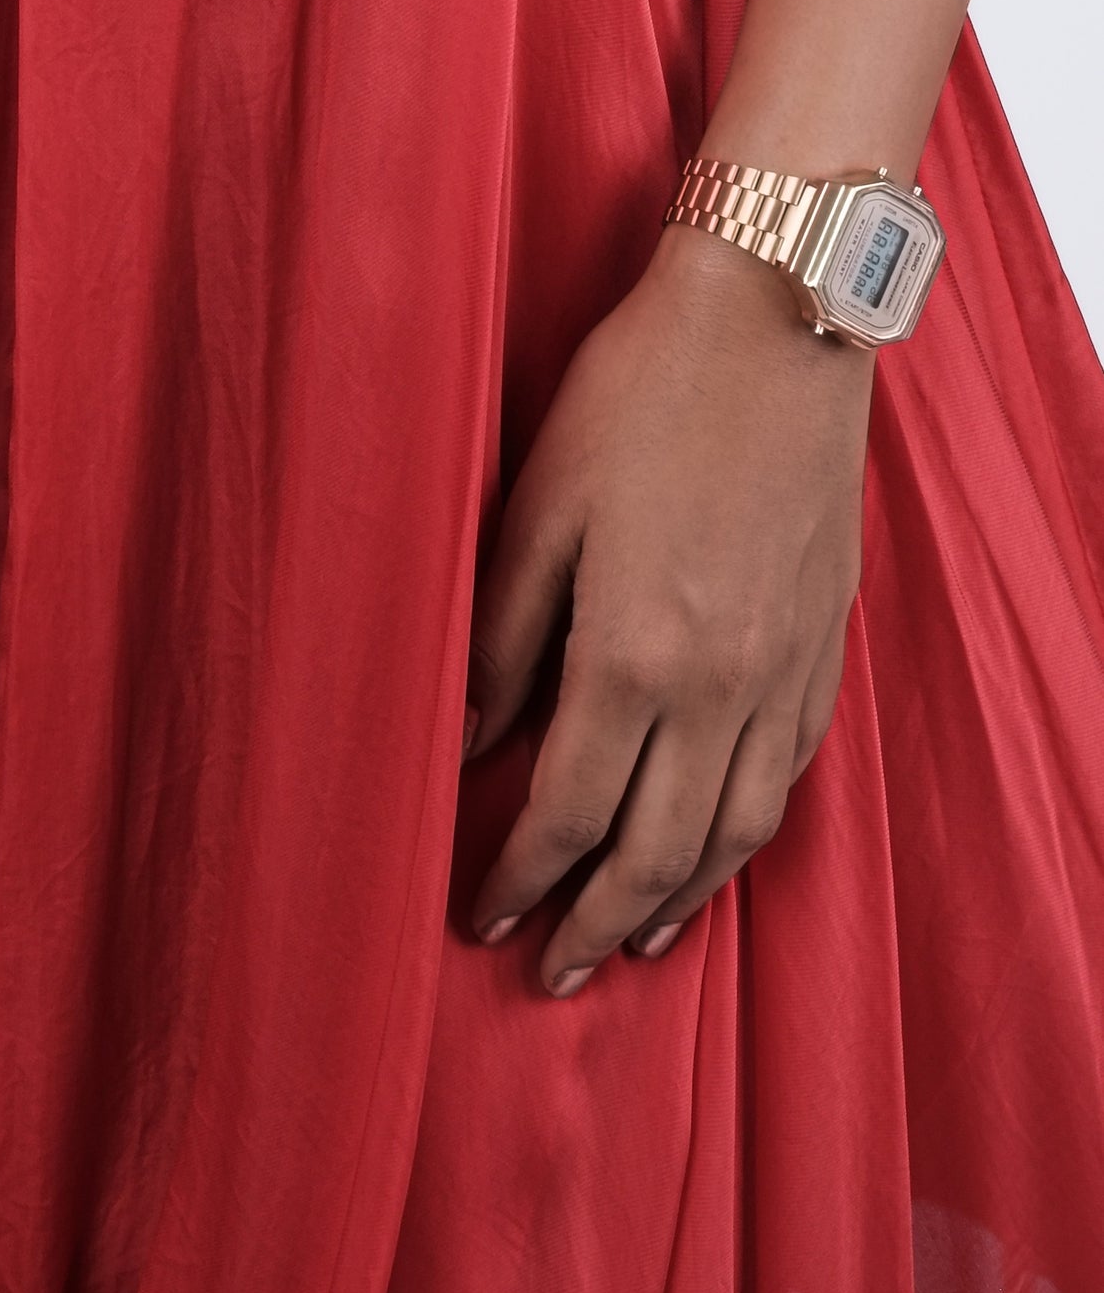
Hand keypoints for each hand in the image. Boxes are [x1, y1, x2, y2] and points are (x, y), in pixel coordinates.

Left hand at [465, 223, 868, 992]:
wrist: (776, 320)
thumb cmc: (641, 393)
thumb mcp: (538, 504)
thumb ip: (502, 634)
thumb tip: (467, 737)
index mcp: (633, 653)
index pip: (567, 809)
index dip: (521, 876)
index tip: (483, 918)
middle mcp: (719, 684)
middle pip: (655, 849)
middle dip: (596, 922)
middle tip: (551, 972)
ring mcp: (783, 668)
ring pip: (735, 829)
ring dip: (681, 899)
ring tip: (634, 939)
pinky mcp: (824, 640)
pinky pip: (790, 773)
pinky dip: (751, 833)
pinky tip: (724, 847)